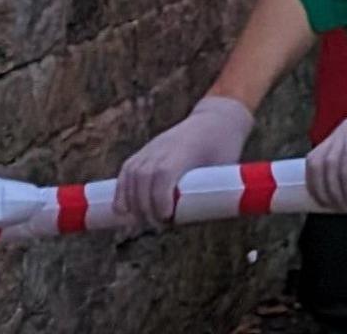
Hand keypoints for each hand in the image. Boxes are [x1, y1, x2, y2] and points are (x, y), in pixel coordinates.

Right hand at [116, 96, 253, 224]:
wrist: (216, 119)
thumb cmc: (225, 145)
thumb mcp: (225, 165)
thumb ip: (212, 190)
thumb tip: (200, 221)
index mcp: (185, 149)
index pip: (164, 173)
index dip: (161, 197)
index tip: (166, 218)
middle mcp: (163, 147)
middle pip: (143, 177)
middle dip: (144, 206)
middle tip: (156, 226)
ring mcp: (152, 148)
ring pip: (131, 175)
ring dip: (128, 201)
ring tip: (136, 223)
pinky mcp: (145, 151)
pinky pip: (127, 171)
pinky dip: (121, 190)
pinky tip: (121, 209)